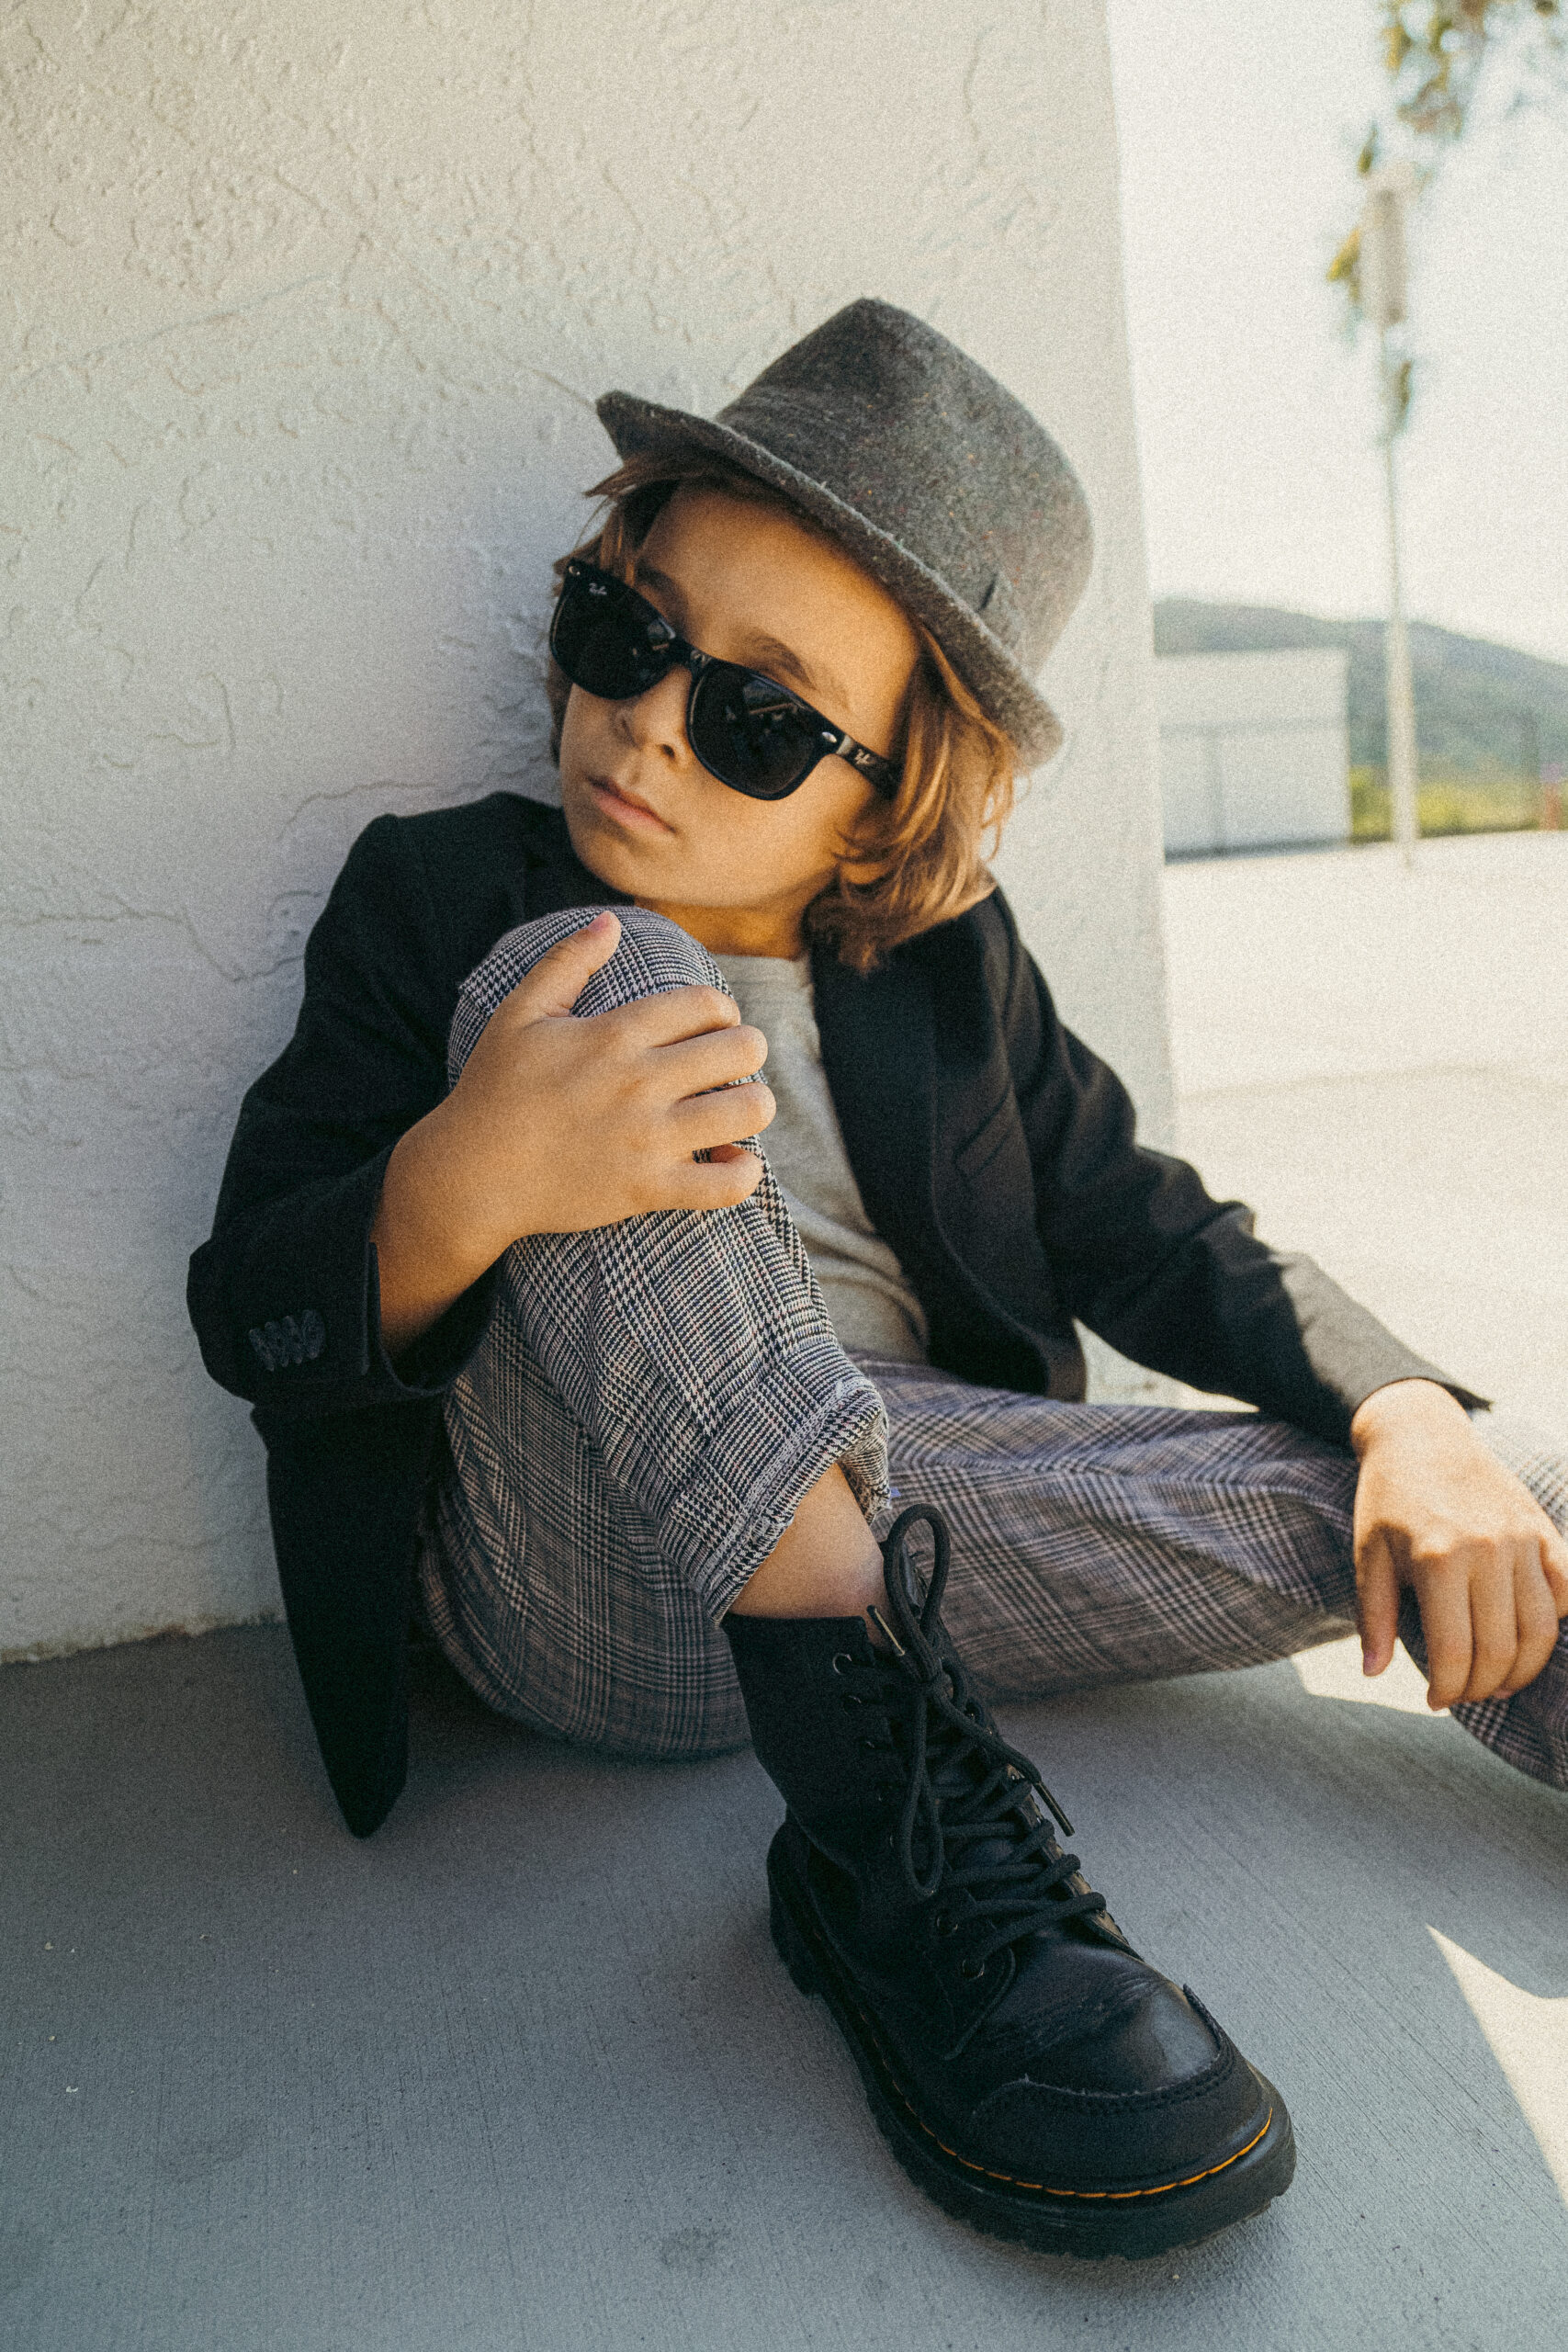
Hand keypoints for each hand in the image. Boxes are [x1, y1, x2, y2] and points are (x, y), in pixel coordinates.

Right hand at [371, 911, 772, 1352]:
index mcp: (613, 1034)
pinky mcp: (648, 1188)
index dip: (722, 1009)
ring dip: (755, 1104)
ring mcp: (646, 1139)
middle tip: (731, 1063)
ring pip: (748, 1110)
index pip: (705, 1003)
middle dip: (747, 1050)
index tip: (713, 1025)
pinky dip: (743, 1172)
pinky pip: (726, 1184)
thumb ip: (567, 961)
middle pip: (741, 1049)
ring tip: (738, 1107)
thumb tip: (611, 920)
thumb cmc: (495, 1089)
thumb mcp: (519, 1013)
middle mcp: (638, 1082)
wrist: (471, 1174)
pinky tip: (731, 1158)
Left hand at [1350, 1380, 1567, 1709]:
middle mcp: (1486, 1551)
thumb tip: (1373, 1673)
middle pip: (1500, 1648)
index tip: (1436, 1701)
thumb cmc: (1387, 1498)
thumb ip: (1373, 1615)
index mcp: (1437, 1559)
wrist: (1420, 1433)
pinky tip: (1530, 1636)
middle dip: (1483, 1686)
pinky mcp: (1542, 1529)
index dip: (1448, 1689)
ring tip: (1501, 1680)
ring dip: (1524, 1667)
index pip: (1455, 1651)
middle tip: (1467, 1695)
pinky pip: (1567, 1589)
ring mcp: (1520, 1539)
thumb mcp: (1368, 1554)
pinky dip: (1558, 1619)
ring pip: (1541, 1628)